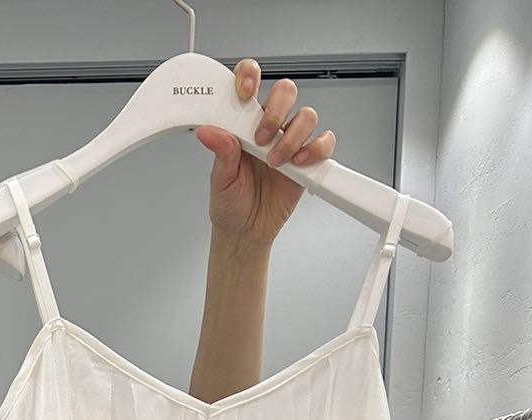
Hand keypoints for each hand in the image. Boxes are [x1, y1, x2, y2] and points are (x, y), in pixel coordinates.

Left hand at [197, 61, 335, 247]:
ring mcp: (290, 141)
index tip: (245, 92)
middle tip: (261, 139)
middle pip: (286, 91)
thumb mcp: (220, 179)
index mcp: (244, 123)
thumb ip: (220, 151)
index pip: (250, 83)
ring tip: (275, 162)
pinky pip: (323, 143)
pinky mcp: (308, 160)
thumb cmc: (231, 203)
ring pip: (306, 116)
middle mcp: (270, 127)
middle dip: (276, 110)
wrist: (245, 232)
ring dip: (292, 137)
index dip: (250, 76)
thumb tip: (208, 131)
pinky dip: (316, 150)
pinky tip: (299, 163)